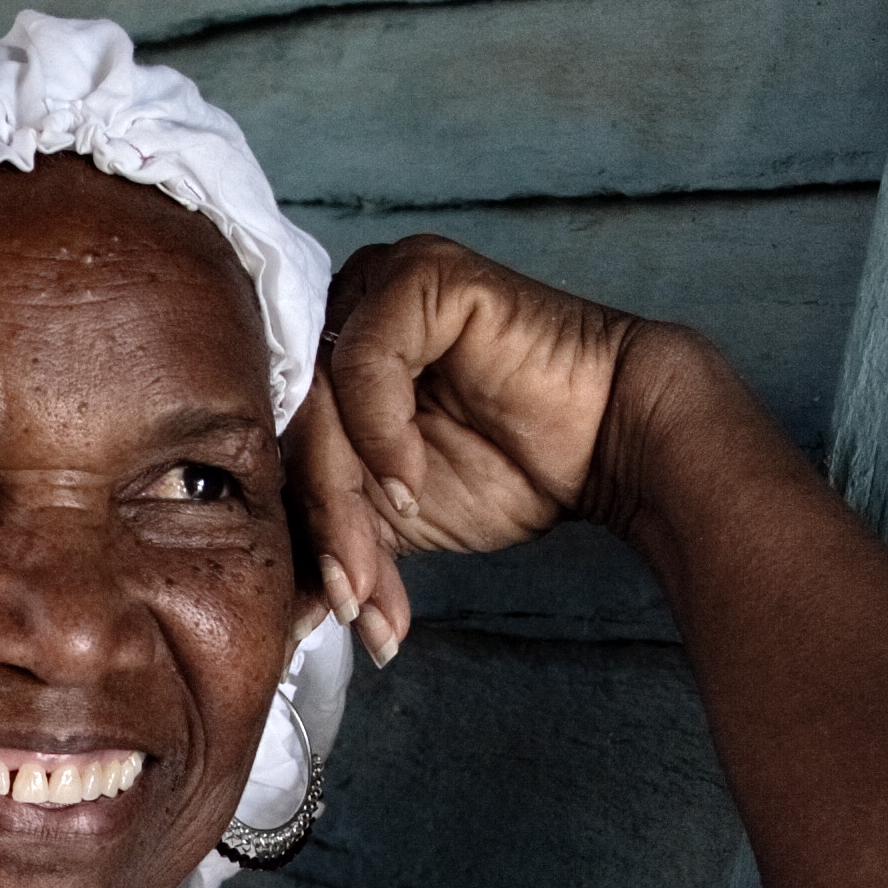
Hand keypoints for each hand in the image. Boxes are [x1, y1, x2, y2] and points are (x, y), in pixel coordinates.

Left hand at [284, 235, 652, 660]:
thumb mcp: (393, 519)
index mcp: (321, 368)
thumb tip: (285, 611)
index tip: (309, 613)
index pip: (277, 449)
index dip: (292, 535)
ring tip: (369, 567)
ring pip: (317, 402)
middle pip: (290, 430)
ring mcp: (373, 289)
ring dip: (341, 500)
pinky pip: (363, 358)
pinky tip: (408, 487)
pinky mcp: (417, 275)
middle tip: (345, 599)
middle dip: (319, 530)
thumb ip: (334, 535)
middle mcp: (338, 320)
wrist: (609, 447)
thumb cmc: (509, 470)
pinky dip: (379, 434)